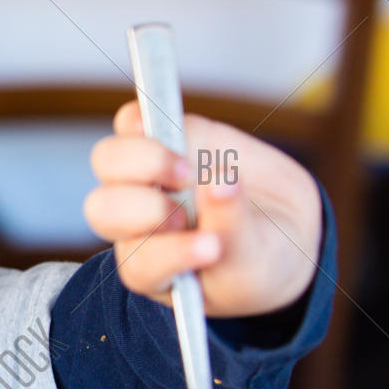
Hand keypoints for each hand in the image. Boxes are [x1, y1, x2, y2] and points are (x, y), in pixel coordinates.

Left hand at [83, 101, 323, 316]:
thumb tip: (220, 182)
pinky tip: (172, 125)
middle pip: (102, 210)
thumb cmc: (261, 260)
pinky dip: (144, 119)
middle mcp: (138, 224)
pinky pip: (132, 121)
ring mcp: (147, 179)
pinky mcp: (166, 140)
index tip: (214, 247)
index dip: (170, 254)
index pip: (139, 265)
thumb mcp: (255, 262)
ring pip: (108, 161)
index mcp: (152, 269)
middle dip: (143, 209)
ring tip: (187, 173)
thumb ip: (235, 231)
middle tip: (187, 214)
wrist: (286, 228)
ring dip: (144, 161)